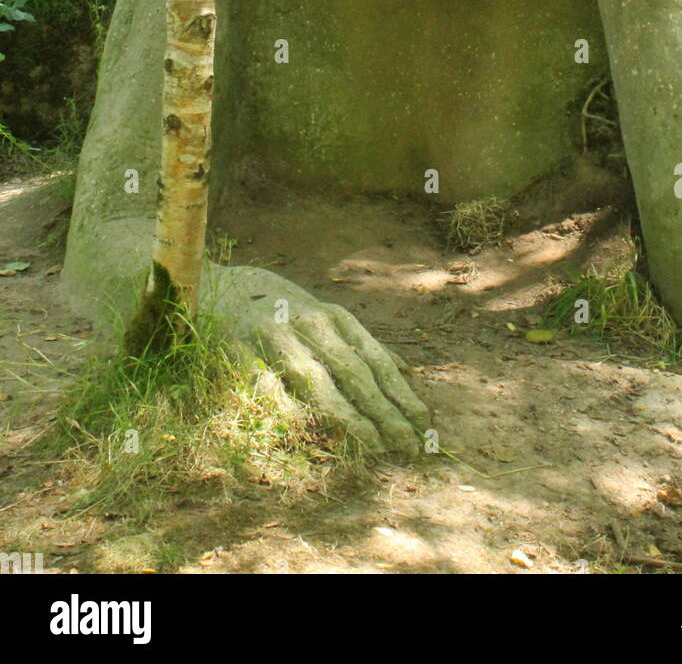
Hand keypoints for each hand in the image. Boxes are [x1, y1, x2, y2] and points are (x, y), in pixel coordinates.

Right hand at [205, 261, 425, 456]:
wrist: (213, 283)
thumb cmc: (276, 305)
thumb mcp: (322, 313)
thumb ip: (358, 341)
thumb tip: (406, 369)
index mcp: (331, 315)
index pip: (374, 357)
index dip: (399, 391)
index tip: (422, 421)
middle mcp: (307, 322)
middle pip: (354, 372)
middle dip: (385, 410)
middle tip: (408, 444)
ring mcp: (273, 335)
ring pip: (318, 381)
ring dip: (349, 416)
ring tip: (374, 444)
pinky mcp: (238, 349)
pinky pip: (268, 387)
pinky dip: (290, 412)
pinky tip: (309, 436)